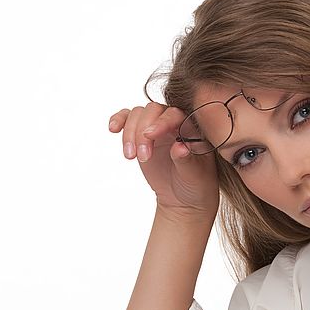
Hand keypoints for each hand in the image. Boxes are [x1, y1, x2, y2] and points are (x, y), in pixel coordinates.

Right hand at [108, 102, 218, 220]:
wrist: (183, 198)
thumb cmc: (196, 184)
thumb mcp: (195, 174)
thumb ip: (187, 159)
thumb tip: (180, 147)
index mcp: (191, 127)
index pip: (175, 115)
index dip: (160, 123)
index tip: (149, 136)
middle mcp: (173, 122)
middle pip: (153, 111)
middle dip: (142, 132)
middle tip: (142, 157)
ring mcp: (156, 127)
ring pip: (138, 115)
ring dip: (129, 133)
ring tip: (130, 156)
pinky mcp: (141, 134)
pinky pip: (128, 119)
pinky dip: (119, 120)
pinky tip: (113, 129)